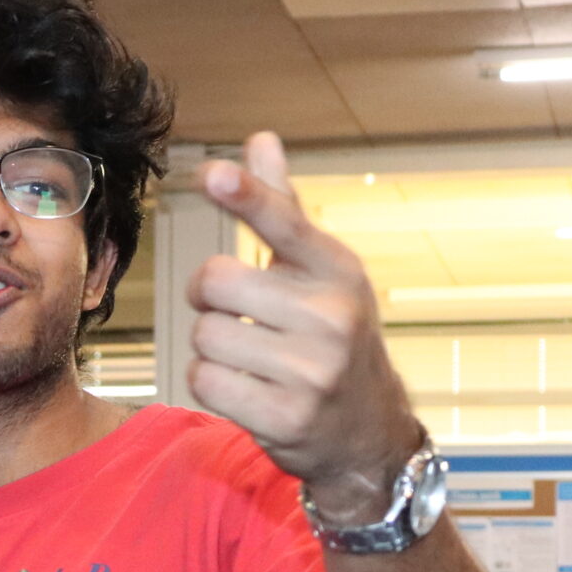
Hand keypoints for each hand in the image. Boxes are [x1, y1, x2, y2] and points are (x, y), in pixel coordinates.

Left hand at [190, 132, 418, 519]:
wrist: (366, 431)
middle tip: (238, 314)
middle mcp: (333, 315)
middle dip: (209, 299)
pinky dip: (212, 382)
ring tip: (252, 357)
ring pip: (204, 334)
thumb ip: (284, 210)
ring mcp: (313, 370)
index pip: (286, 221)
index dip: (246, 196)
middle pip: (213, 282)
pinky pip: (204, 379)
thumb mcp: (321, 273)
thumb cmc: (331, 335)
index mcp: (338, 269)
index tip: (212, 173)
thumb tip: (261, 140)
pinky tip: (246, 388)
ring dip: (212, 346)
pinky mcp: (285, 416)